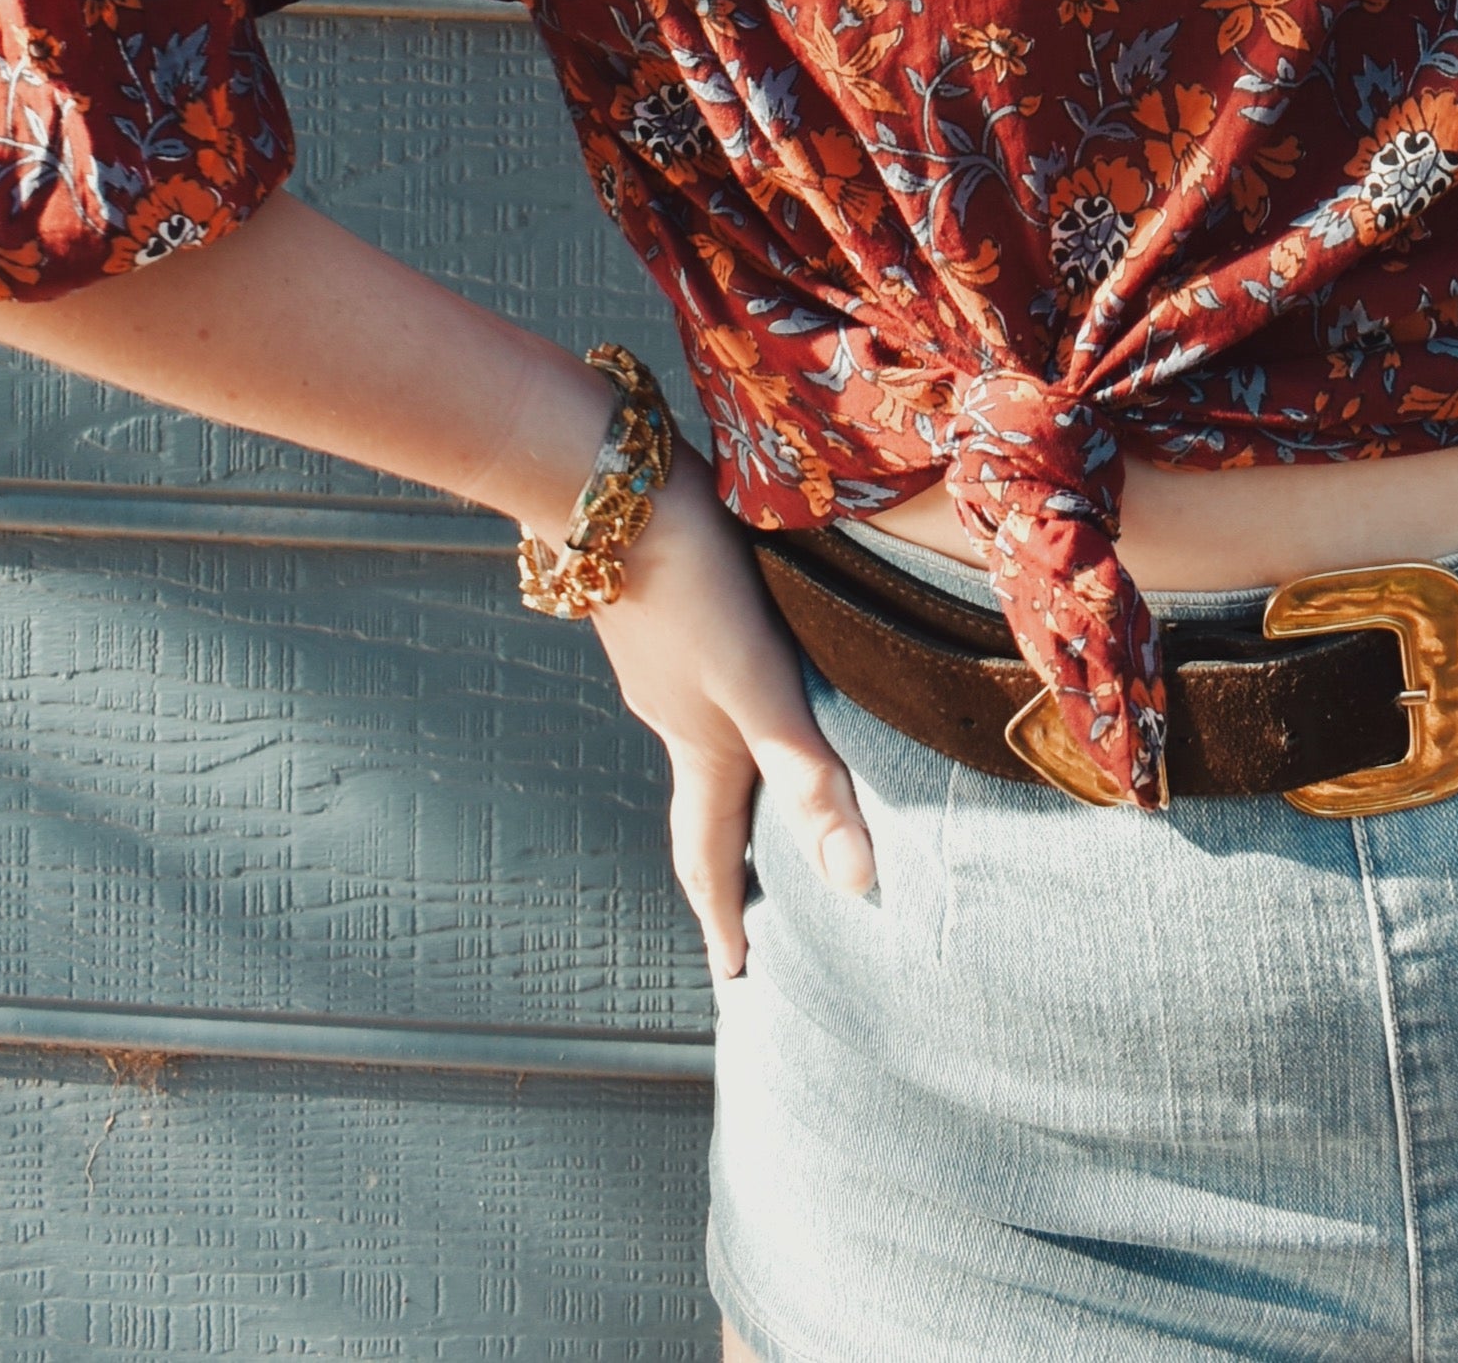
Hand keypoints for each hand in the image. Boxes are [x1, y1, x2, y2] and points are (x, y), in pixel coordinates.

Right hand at [583, 459, 877, 985]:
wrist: (602, 478)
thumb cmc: (685, 580)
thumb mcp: (754, 681)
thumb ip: (804, 771)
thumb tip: (855, 884)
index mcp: (697, 746)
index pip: (708, 856)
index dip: (724, 920)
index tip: (735, 978)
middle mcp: (671, 713)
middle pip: (704, 804)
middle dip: (730, 858)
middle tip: (757, 899)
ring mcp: (658, 659)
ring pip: (702, 738)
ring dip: (731, 774)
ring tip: (767, 787)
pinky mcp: (658, 605)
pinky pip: (698, 680)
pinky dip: (727, 704)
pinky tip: (749, 667)